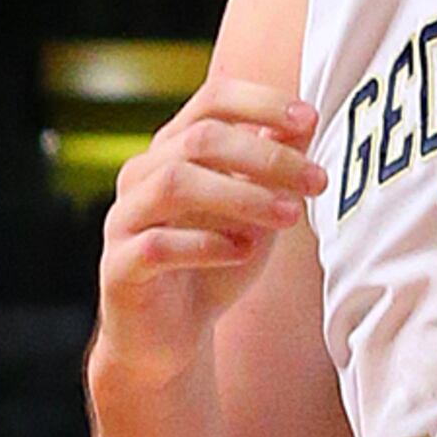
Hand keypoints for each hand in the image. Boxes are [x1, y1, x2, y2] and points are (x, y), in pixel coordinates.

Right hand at [93, 77, 323, 394]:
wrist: (169, 335)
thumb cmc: (216, 260)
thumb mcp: (257, 208)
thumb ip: (274, 165)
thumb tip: (307, 120)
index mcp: (174, 149)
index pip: (213, 100)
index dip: (261, 102)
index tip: (310, 119)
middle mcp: (142, 174)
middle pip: (200, 138)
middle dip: (267, 156)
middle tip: (317, 181)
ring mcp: (124, 218)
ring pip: (175, 183)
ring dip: (241, 196)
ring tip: (290, 217)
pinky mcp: (119, 266)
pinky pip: (158, 244)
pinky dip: (206, 244)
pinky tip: (242, 252)